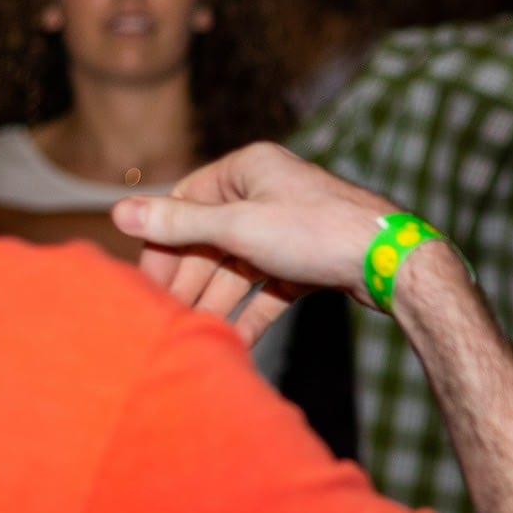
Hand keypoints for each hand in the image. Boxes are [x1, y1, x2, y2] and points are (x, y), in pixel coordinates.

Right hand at [111, 143, 405, 345]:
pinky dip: (252, 312)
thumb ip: (179, 224)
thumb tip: (120, 211)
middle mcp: (268, 192)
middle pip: (212, 238)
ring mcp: (291, 228)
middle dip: (191, 279)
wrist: (392, 261)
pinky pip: (270, 287)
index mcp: (248, 169)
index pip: (187, 201)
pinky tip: (237, 343)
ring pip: (240, 266)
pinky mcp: (310, 260)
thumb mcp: (238, 227)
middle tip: (167, 317)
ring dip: (218, 301)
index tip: (148, 281)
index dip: (163, 241)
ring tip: (197, 335)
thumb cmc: (317, 232)